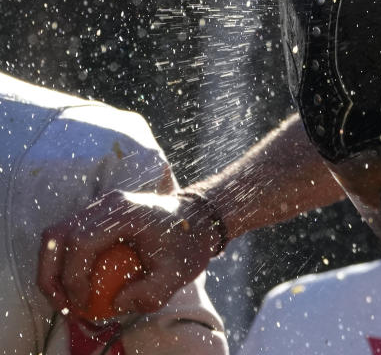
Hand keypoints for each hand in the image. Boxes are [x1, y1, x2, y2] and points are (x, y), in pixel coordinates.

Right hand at [37, 189, 224, 315]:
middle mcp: (107, 204)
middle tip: (64, 306)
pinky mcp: (96, 216)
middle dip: (52, 275)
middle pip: (58, 235)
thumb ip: (151, 292)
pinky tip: (75, 288)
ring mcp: (99, 207)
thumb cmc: (188, 243)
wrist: (198, 219)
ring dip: (53, 269)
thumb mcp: (177, 273)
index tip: (84, 303)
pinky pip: (68, 238)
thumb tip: (115, 304)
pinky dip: (64, 263)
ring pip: (56, 235)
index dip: (74, 276)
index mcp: (126, 211)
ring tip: (65, 300)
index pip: (82, 240)